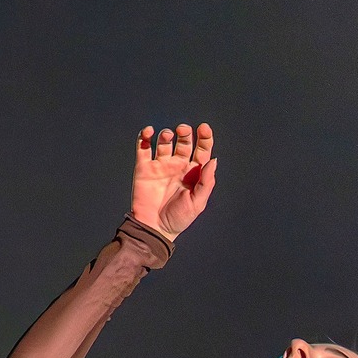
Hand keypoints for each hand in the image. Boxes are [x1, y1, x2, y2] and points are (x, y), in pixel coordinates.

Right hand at [129, 122, 216, 240]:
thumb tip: (214, 160)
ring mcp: (160, 165)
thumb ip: (206, 182)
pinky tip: (149, 132)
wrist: (154, 228)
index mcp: (193, 173)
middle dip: (185, 133)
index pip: (201, 150)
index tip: (204, 128)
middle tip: (183, 129)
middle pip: (184, 142)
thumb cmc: (178, 219)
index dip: (204, 138)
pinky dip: (144, 136)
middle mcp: (177, 166)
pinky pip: (143, 147)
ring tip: (168, 135)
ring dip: (167, 134)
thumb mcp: (197, 203)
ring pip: (164, 141)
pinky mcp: (144, 167)